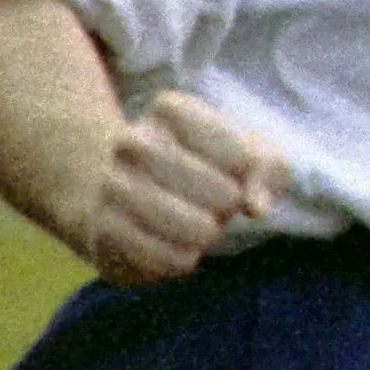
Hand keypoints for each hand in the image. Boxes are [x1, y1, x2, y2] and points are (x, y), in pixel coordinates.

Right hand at [74, 89, 285, 284]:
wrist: (129, 197)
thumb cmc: (205, 168)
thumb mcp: (249, 155)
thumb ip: (268, 170)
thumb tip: (255, 206)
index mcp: (170, 109)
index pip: (242, 155)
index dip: (250, 175)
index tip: (236, 173)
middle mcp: (132, 141)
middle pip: (221, 194)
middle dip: (229, 207)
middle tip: (217, 206)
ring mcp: (111, 185)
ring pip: (193, 228)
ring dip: (207, 235)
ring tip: (200, 226)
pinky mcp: (101, 229)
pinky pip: (165, 258)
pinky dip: (183, 260)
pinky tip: (180, 249)